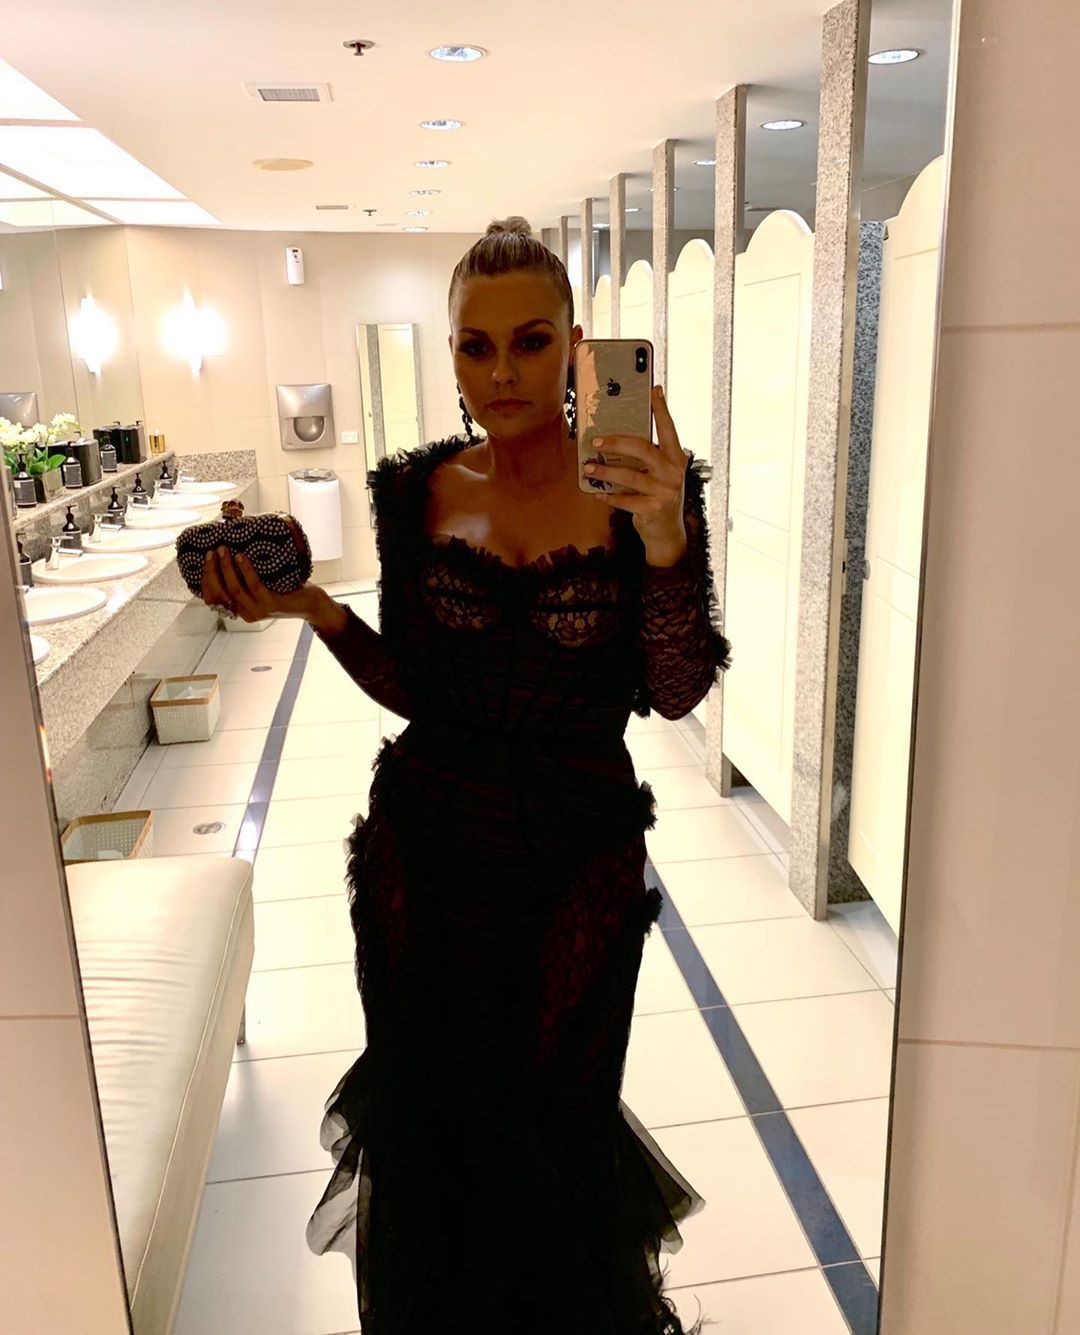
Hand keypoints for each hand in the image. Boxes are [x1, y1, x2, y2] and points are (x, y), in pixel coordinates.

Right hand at [200, 548, 327, 624]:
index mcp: (239, 610)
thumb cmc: (285, 590)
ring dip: (226, 567)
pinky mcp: (271, 605)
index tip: (205, 560)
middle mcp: (246, 613)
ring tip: (223, 550)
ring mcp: (258, 611)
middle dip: (211, 571)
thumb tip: (229, 549)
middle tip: (212, 551)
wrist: (310, 604)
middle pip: (219, 594)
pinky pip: (254, 585)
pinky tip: (241, 556)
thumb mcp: (260, 587)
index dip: (205, 579)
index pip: (212, 598)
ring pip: (234, 589)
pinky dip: (245, 570)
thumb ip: (244, 579)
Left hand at [583, 385, 689, 562]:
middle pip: (643, 448)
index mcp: (677, 459)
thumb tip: (619, 438)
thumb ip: (648, 458)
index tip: (653, 390)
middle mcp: (674, 473)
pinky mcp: (652, 509)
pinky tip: (597, 492)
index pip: (668, 429)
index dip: (661, 409)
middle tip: (596, 441)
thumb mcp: (661, 474)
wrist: (667, 535)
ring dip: (605, 470)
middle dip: (616, 442)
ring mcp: (664, 492)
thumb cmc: (659, 497)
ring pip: (629, 475)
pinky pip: (624, 499)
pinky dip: (608, 495)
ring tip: (588, 467)